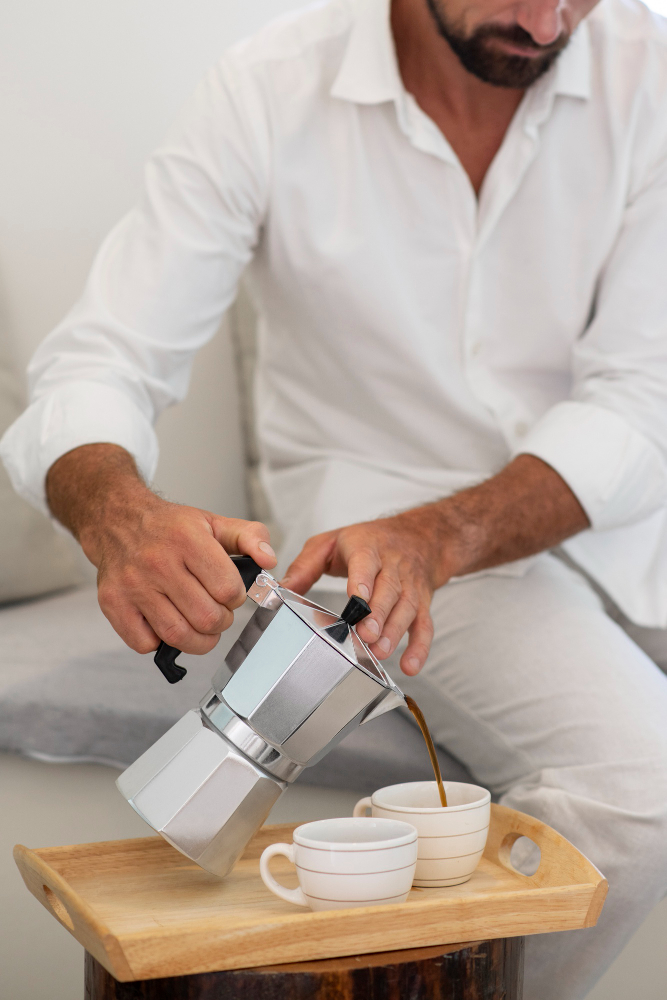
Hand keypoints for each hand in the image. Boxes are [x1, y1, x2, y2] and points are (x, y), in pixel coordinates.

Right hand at [93, 494, 275, 654]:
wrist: (117, 520)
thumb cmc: (169, 527)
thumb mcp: (214, 522)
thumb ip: (250, 537)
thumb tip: (268, 560)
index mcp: (187, 539)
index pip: (228, 590)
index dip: (236, 598)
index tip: (229, 593)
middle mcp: (157, 562)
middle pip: (207, 618)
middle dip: (221, 621)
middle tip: (216, 612)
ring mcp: (133, 585)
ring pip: (178, 635)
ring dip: (198, 639)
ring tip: (200, 626)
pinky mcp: (113, 603)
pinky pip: (144, 643)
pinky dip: (160, 642)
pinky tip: (166, 623)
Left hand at [282, 507, 452, 675]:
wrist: (420, 535)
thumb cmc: (369, 541)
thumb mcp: (331, 543)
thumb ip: (305, 566)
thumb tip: (282, 589)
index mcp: (367, 547)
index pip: (366, 563)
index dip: (363, 582)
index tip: (357, 600)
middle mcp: (393, 565)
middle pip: (389, 589)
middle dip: (378, 614)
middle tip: (366, 634)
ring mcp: (411, 585)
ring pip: (407, 607)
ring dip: (395, 631)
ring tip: (380, 651)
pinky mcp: (423, 602)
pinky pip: (425, 624)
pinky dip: (420, 647)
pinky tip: (410, 665)